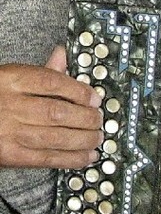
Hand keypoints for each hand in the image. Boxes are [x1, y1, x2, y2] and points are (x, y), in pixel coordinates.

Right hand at [0, 46, 102, 168]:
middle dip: (85, 118)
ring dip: (83, 139)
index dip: (78, 90)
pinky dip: (71, 158)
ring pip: (55, 137)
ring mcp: (10, 132)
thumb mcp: (9, 78)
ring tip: (97, 137)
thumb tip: (62, 55)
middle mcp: (10, 105)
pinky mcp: (11, 155)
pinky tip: (87, 156)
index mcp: (10, 80)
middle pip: (57, 112)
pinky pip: (47, 158)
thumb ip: (40, 71)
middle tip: (99, 120)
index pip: (51, 82)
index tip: (94, 98)